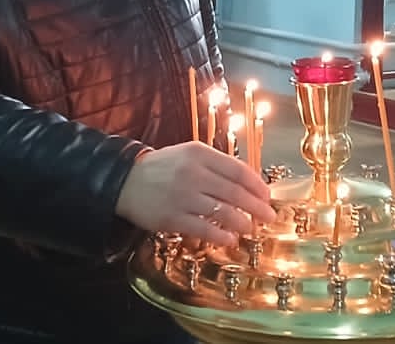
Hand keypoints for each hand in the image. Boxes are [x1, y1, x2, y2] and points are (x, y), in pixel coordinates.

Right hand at [114, 142, 276, 246]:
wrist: (125, 181)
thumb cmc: (163, 168)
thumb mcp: (189, 155)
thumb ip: (216, 165)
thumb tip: (250, 183)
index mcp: (199, 154)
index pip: (237, 170)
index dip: (257, 185)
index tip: (267, 196)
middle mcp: (193, 174)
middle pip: (235, 192)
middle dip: (256, 207)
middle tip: (269, 216)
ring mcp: (183, 197)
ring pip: (223, 212)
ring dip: (242, 222)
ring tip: (250, 228)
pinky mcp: (172, 218)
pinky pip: (204, 229)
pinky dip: (221, 236)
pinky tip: (230, 239)